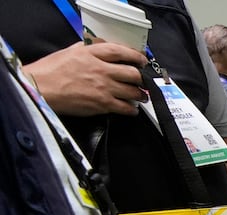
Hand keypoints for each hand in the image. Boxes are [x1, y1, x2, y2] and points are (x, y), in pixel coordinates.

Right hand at [24, 41, 147, 117]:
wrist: (40, 89)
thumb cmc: (49, 71)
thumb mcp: (69, 52)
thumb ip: (87, 49)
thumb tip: (100, 48)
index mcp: (91, 54)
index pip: (120, 51)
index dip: (135, 55)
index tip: (141, 59)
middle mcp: (100, 70)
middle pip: (132, 73)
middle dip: (141, 78)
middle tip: (143, 80)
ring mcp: (103, 88)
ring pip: (133, 91)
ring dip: (140, 95)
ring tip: (141, 96)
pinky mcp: (102, 104)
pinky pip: (125, 108)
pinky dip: (132, 109)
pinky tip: (132, 109)